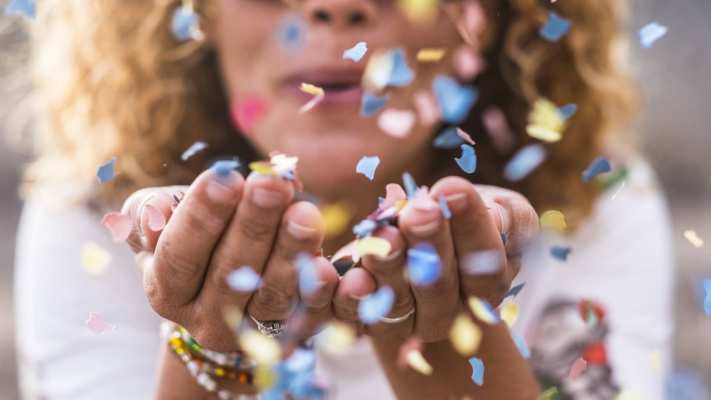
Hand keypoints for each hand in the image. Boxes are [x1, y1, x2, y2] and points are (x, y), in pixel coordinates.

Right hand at [122, 168, 337, 350]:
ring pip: (271, 296)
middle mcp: (205, 320)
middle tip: (272, 184)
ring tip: (305, 211)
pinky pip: (309, 316)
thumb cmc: (192, 232)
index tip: (226, 177)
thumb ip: (149, 211)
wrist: (227, 276)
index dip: (201, 217)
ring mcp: (250, 334)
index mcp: (166, 290)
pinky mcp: (291, 336)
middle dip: (253, 225)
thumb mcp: (160, 217)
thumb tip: (156, 211)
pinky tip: (330, 264)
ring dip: (290, 252)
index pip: (179, 255)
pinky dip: (320, 291)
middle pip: (229, 274)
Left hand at [332, 176, 538, 342]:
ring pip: (398, 301)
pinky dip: (350, 298)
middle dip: (429, 243)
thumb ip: (508, 216)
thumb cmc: (467, 217)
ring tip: (384, 231)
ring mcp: (408, 320)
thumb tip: (498, 216)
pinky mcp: (367, 319)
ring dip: (389, 266)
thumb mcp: (501, 209)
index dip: (471, 226)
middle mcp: (450, 311)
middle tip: (419, 210)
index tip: (452, 187)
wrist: (422, 240)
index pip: (485, 262)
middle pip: (440, 285)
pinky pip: (356, 316)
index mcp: (488, 283)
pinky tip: (348, 274)